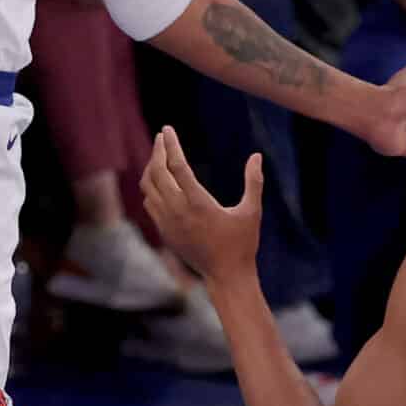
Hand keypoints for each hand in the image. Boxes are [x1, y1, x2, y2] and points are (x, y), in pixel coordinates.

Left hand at [141, 128, 261, 288]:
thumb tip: (257, 156)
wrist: (225, 276)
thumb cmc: (242, 243)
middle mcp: (178, 211)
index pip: (177, 165)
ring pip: (149, 188)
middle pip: (157, 172)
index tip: (167, 129)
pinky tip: (160, 180)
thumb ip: (254, 182)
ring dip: (152, 168)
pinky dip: (151, 187)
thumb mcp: (252, 211)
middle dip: (158, 151)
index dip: (171, 144)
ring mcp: (168, 223)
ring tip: (160, 155)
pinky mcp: (164, 232)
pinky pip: (150, 203)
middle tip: (162, 137)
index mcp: (198, 203)